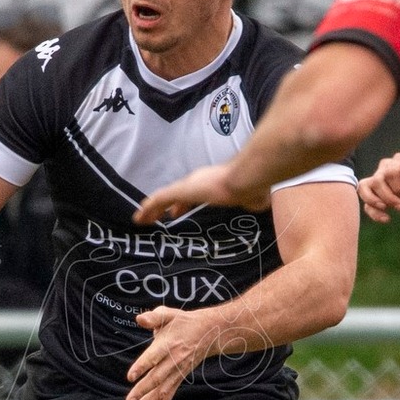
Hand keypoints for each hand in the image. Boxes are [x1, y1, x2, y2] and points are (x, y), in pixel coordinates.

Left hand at [125, 307, 246, 399]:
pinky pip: (167, 398)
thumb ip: (153, 317)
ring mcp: (177, 373)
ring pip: (162, 393)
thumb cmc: (183, 322)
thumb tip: (140, 319)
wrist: (209, 333)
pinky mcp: (178, 380)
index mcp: (168, 344)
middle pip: (157, 379)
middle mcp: (173, 361)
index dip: (142, 366)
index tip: (130, 376)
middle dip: (142, 392)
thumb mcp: (169, 314)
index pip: (154, 357)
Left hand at [134, 166, 267, 225]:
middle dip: (164, 207)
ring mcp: (189, 186)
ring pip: (162, 198)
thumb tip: (260, 202)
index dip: (182, 204)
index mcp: (211, 184)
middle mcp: (197, 182)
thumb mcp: (251, 197)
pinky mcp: (182, 191)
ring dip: (151, 209)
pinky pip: (159, 199)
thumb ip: (252, 200)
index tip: (176, 212)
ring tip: (140, 219)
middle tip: (155, 217)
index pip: (191, 195)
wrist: (246, 179)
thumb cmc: (251, 187)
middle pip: (174, 195)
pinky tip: (140, 216)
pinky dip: (149, 208)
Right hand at [358, 154, 399, 223]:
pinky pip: (366, 203)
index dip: (397, 186)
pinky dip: (374, 213)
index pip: (389, 172)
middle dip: (388, 197)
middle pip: (376, 181)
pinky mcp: (375, 195)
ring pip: (363, 188)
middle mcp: (384, 169)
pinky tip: (386, 219)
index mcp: (397, 162)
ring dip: (374, 203)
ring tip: (387, 213)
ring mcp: (378, 181)